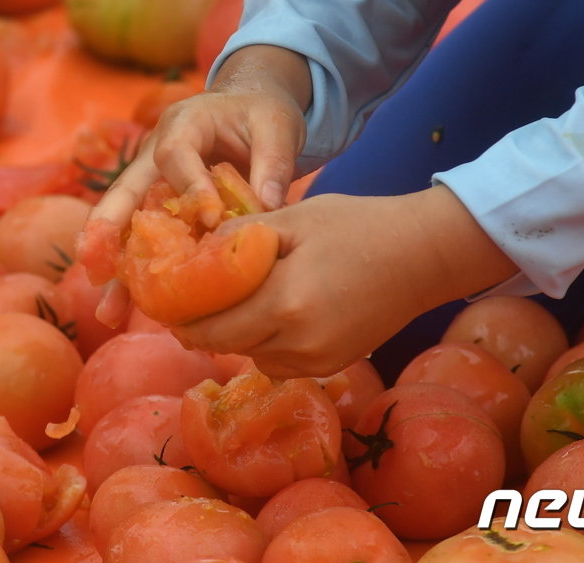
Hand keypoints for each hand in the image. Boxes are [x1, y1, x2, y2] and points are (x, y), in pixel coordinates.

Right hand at [85, 45, 312, 326]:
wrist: (248, 109)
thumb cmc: (260, 115)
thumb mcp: (276, 127)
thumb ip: (274, 164)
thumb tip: (269, 208)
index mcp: (183, 123)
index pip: (176, 154)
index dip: (189, 186)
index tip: (209, 218)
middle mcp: (155, 154)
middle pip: (125, 191)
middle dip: (108, 228)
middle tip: (95, 262)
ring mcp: (151, 183)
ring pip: (125, 224)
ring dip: (114, 267)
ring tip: (107, 310)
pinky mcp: (157, 209)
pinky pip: (142, 241)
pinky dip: (133, 274)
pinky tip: (122, 308)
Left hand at [169, 185, 519, 378]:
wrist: (422, 256)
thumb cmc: (356, 226)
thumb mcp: (291, 218)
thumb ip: (237, 238)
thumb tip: (189, 253)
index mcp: (284, 302)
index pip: (208, 324)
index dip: (178, 314)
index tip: (161, 295)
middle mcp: (298, 342)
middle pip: (222, 345)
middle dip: (198, 325)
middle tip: (182, 298)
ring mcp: (316, 360)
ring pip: (248, 355)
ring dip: (231, 332)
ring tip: (226, 298)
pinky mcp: (330, 366)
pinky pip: (276, 361)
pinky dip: (262, 340)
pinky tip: (266, 310)